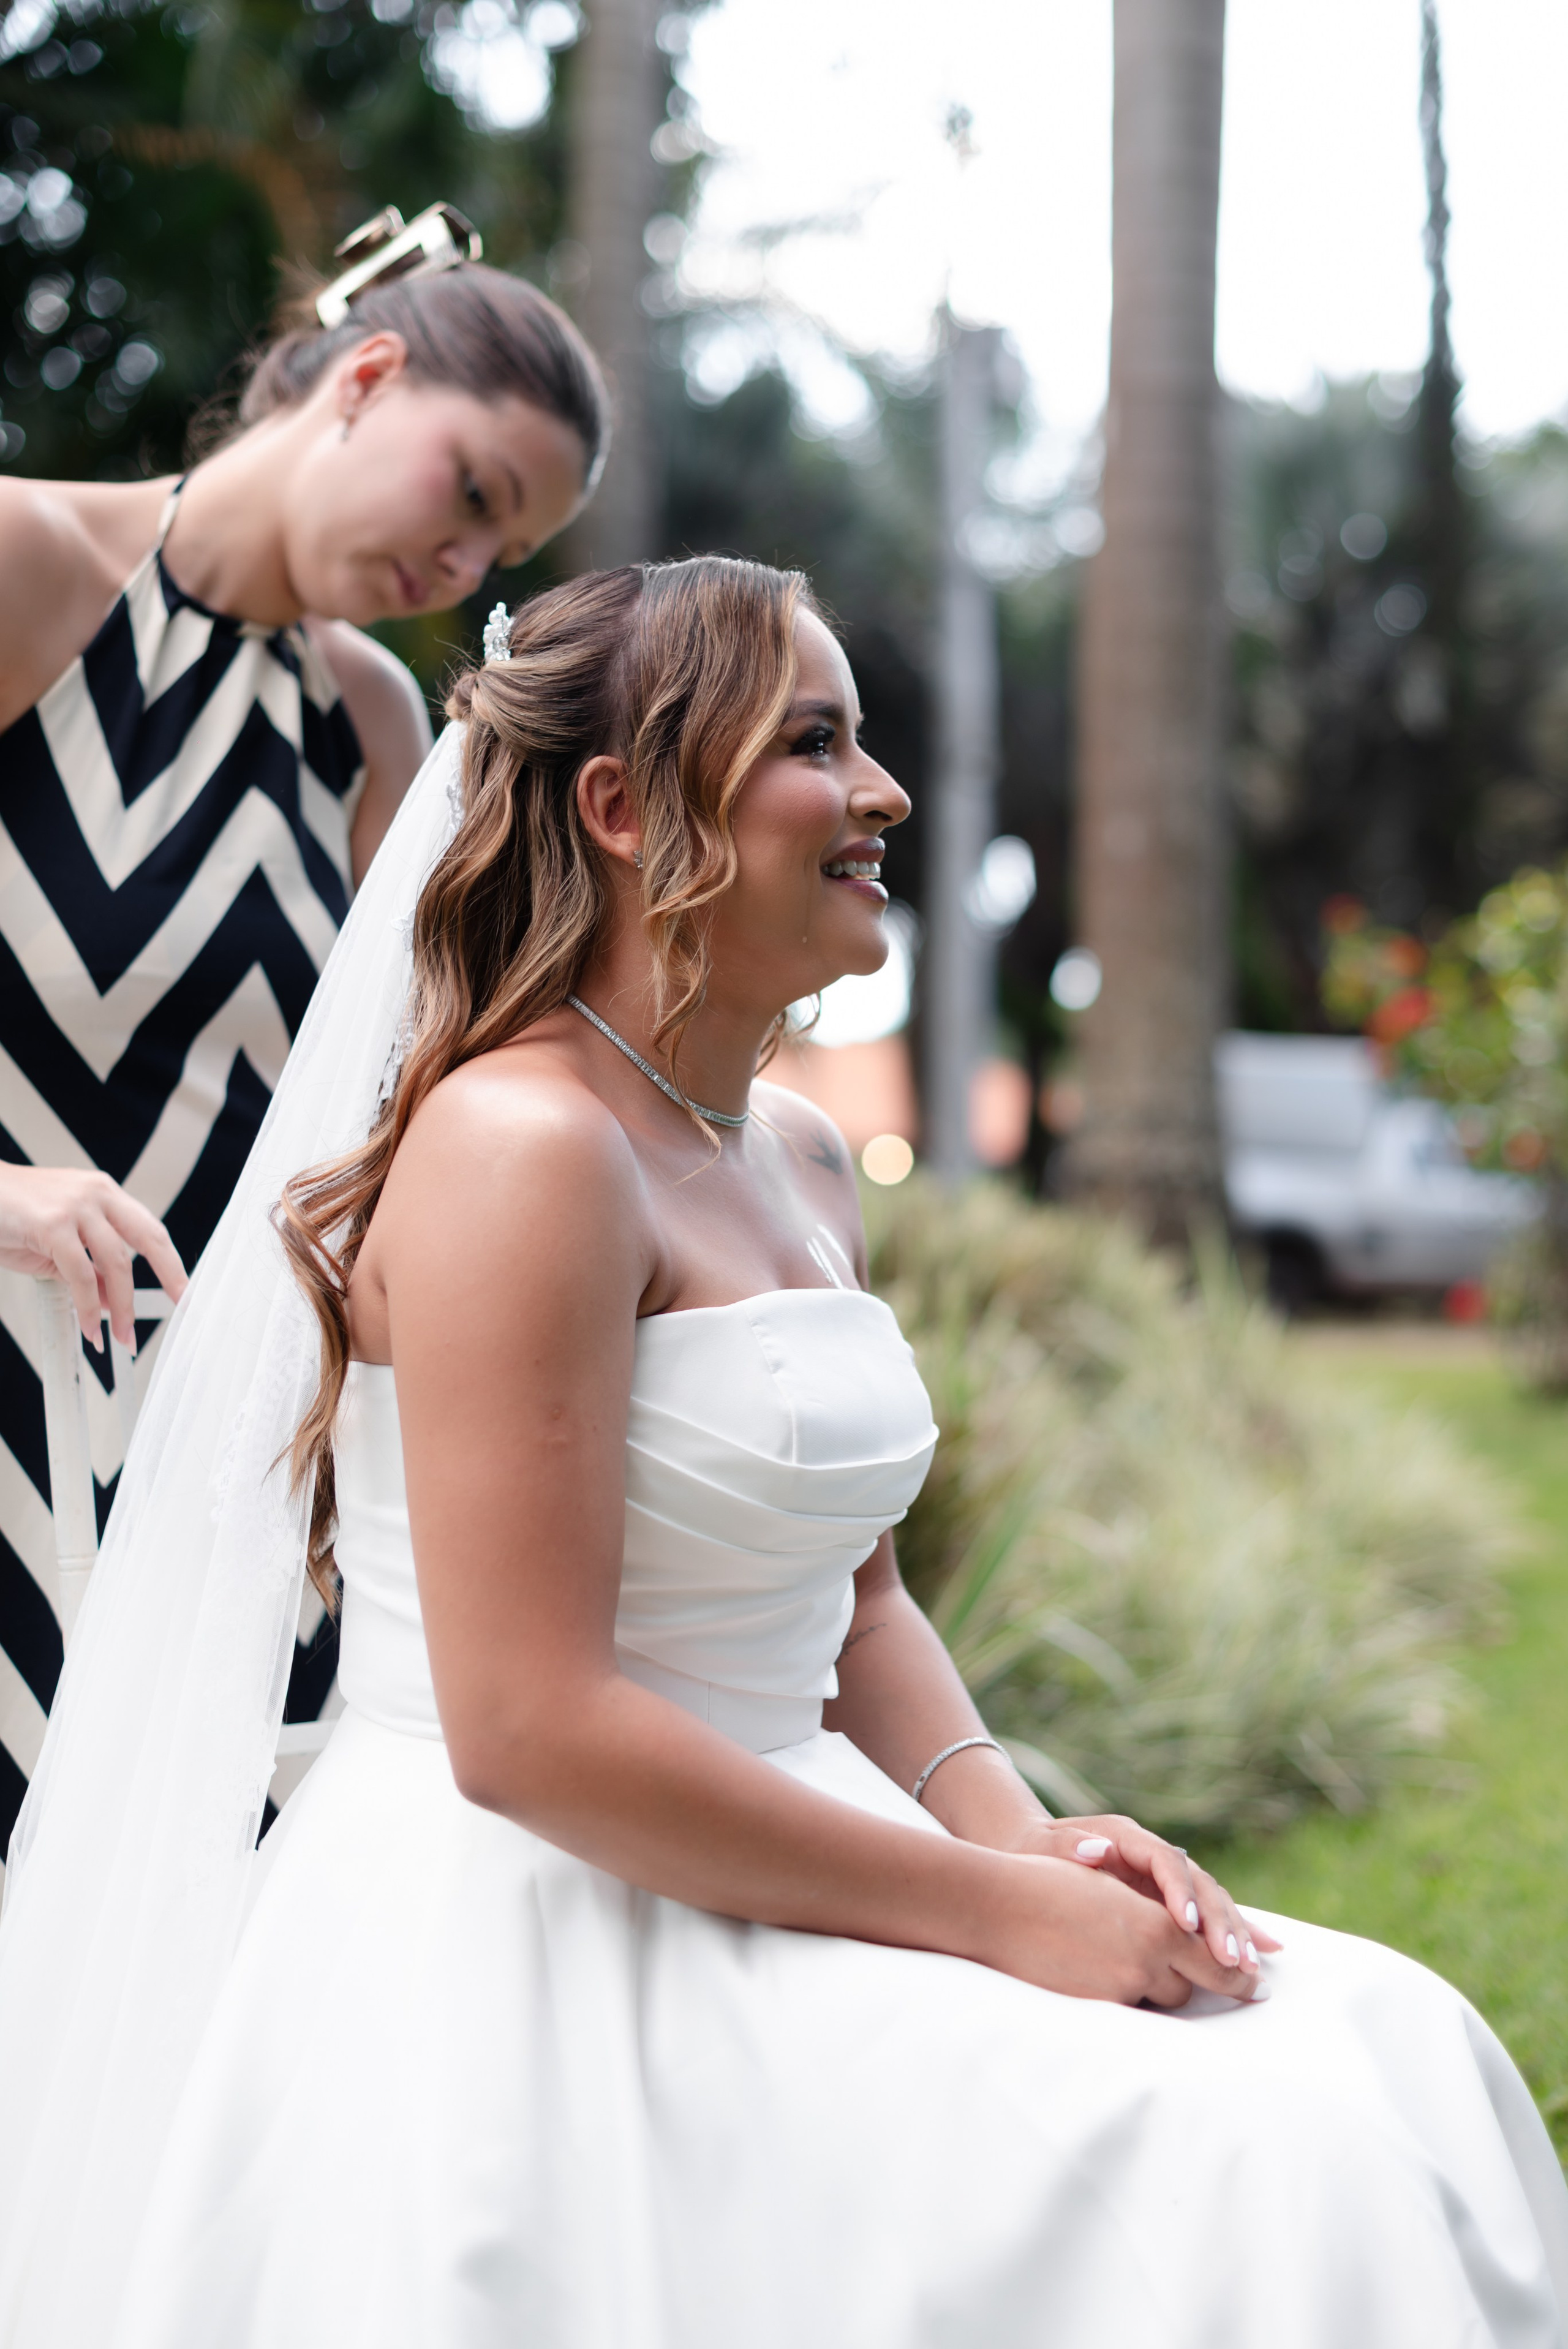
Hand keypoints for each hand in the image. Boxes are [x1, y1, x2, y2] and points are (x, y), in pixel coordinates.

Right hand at [0, 1165, 186, 1351]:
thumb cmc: (11, 1217)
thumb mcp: (60, 1245)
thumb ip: (90, 1271)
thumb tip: (116, 1305)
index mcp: (104, 1194)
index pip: (150, 1229)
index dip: (170, 1262)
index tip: (185, 1291)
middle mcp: (96, 1194)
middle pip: (149, 1238)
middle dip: (169, 1276)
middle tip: (181, 1307)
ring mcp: (76, 1207)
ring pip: (116, 1262)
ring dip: (123, 1307)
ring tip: (121, 1336)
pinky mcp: (53, 1224)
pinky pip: (81, 1275)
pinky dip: (89, 1307)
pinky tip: (90, 1327)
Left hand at [1000, 1813, 1282, 1995]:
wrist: (1033, 1850)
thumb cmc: (1036, 1853)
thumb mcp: (1044, 1847)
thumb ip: (1069, 1847)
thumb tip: (1097, 1849)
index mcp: (1128, 1837)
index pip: (1165, 1861)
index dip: (1181, 1892)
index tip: (1187, 1924)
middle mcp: (1154, 1854)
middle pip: (1199, 1882)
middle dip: (1218, 1921)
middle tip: (1230, 1959)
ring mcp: (1165, 1877)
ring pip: (1211, 1899)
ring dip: (1233, 1931)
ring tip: (1247, 1966)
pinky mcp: (1169, 1899)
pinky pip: (1208, 1914)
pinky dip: (1237, 1930)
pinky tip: (1266, 1948)